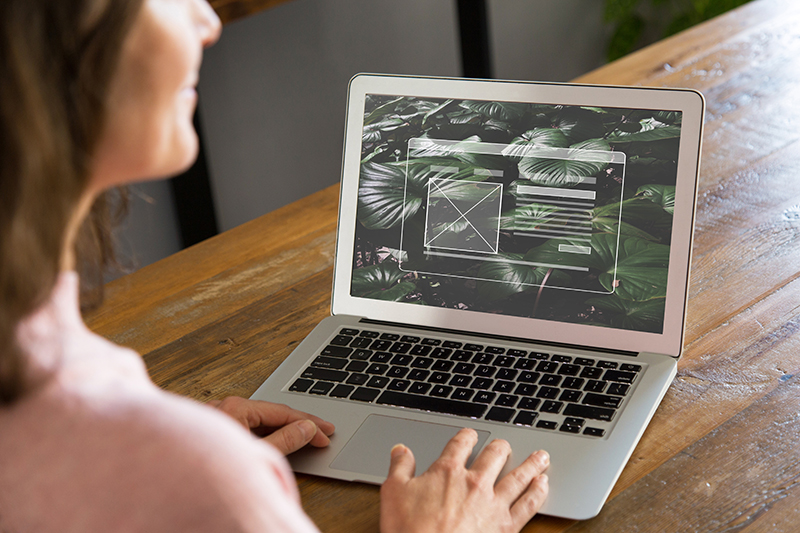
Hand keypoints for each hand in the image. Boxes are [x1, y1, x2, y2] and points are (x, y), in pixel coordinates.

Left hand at [208, 396, 334, 454]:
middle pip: (273, 413)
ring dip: (284, 427)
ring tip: (307, 435)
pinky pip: (248, 426)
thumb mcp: (255, 454)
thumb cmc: (207, 466)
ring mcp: (219, 417)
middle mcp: (226, 406)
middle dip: (301, 422)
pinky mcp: (214, 430)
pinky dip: (268, 433)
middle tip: (325, 431)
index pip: (283, 412)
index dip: (309, 423)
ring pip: (260, 419)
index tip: (326, 434)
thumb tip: (305, 429)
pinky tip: (278, 438)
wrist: (165, 478)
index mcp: (237, 407)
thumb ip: (284, 441)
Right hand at [380, 428, 548, 532]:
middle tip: (505, 444)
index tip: (470, 435)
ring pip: (518, 476)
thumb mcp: (393, 493)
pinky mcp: (506, 527)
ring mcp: (493, 504)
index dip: (467, 436)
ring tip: (540, 456)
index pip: (461, 443)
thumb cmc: (410, 531)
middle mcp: (475, 483)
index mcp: (448, 471)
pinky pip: (528, 504)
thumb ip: (399, 467)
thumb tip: (400, 450)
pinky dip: (538, 492)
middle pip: (495, 455)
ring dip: (531, 464)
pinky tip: (542, 485)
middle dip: (501, 447)